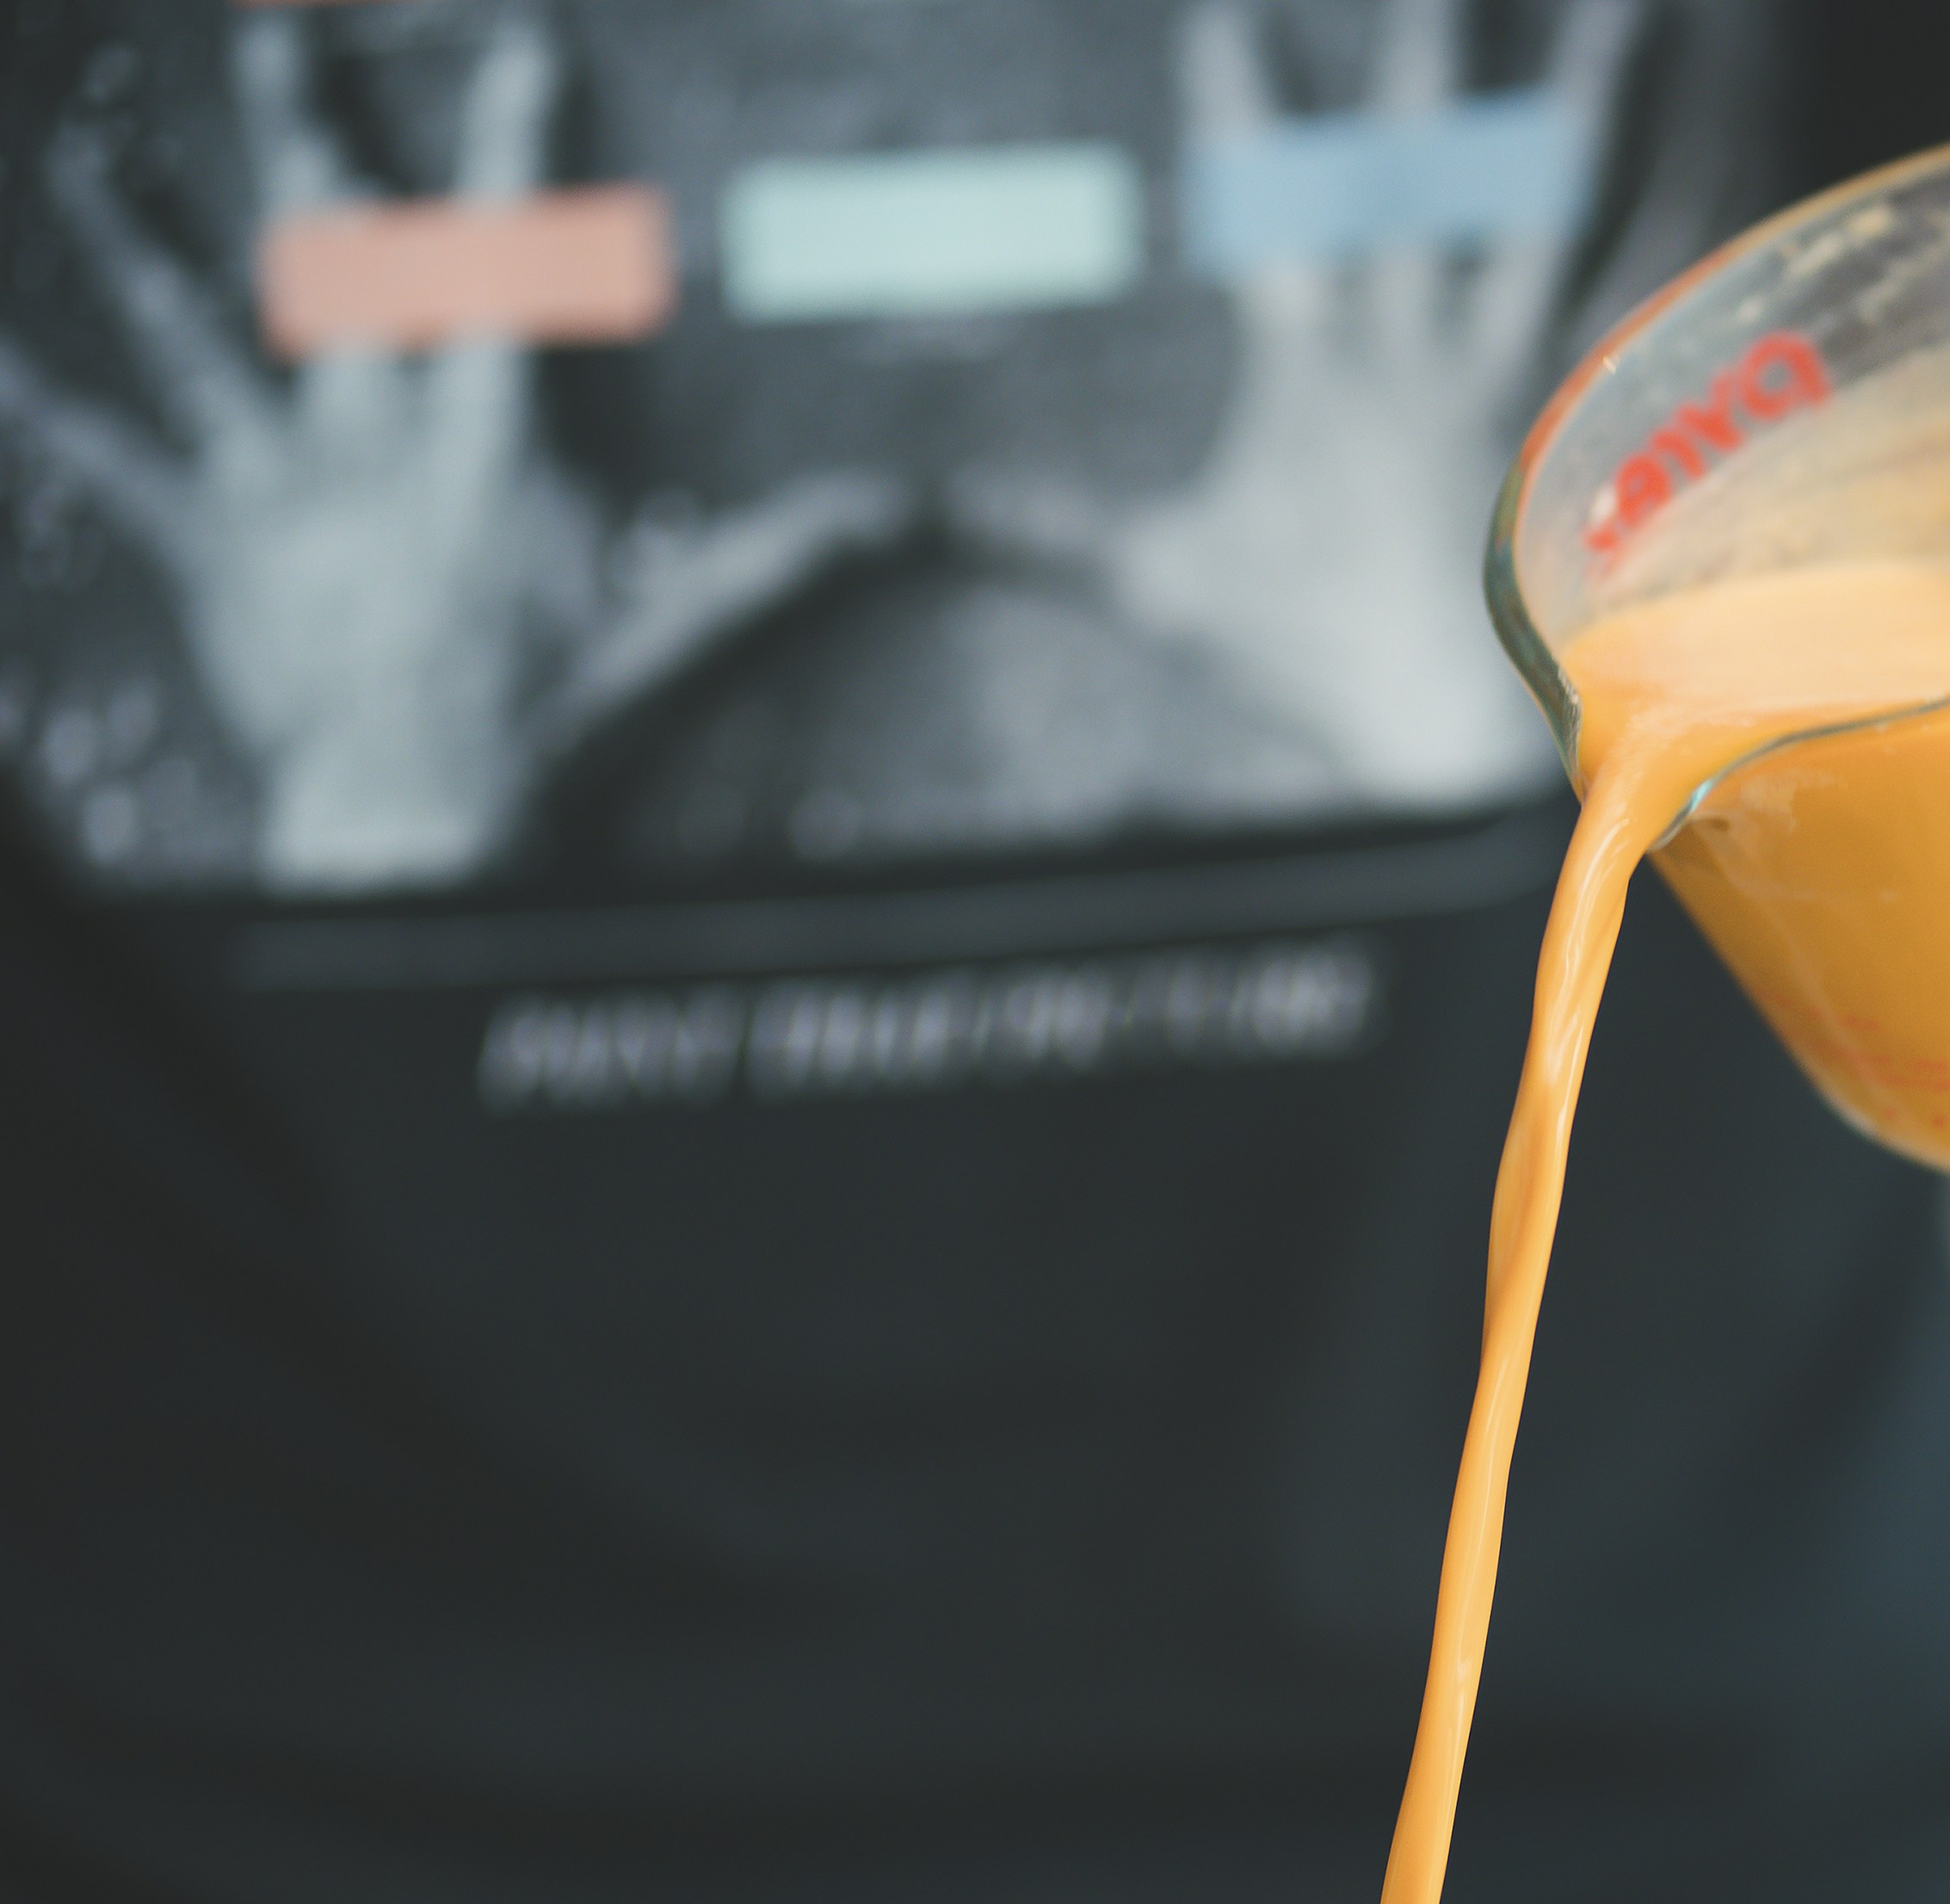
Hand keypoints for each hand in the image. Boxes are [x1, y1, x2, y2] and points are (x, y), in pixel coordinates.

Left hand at [0, 13, 912, 890]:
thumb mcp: (670, 632)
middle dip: (297, 132)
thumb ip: (771, 557)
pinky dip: (46, 406)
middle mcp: (366, 432)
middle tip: (267, 34)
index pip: (497, 263)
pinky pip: (112, 461)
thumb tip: (895, 518)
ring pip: (193, 331)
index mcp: (479, 438)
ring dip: (139, 241)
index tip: (514, 53)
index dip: (508, 149)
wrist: (419, 814)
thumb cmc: (547, 729)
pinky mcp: (208, 545)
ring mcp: (275, 484)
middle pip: (323, 253)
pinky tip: (0, 357)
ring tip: (95, 164)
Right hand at [953, 0, 1634, 815]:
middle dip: (1423, 48)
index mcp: (1314, 363)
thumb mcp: (1157, 586)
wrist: (1459, 743)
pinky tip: (1733, 138)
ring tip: (1629, 4)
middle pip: (1423, 155)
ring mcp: (1524, 366)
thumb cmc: (1315, 662)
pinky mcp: (1604, 408)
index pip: (1262, 197)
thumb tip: (898, 514)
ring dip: (1589, 85)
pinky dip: (1702, 211)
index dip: (1236, 102)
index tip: (1222, 14)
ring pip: (1558, 193)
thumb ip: (1033, 532)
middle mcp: (1423, 337)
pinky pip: (1661, 287)